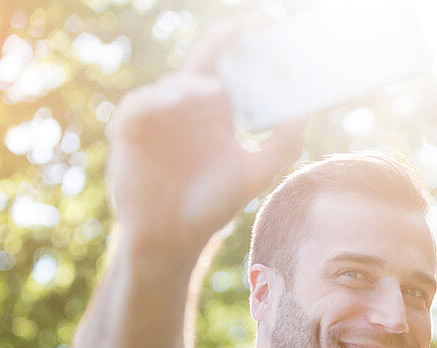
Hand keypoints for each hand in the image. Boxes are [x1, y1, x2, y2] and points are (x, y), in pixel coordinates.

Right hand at [107, 17, 305, 259]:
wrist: (175, 236)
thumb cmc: (214, 204)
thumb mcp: (258, 172)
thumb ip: (284, 142)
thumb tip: (306, 110)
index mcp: (217, 109)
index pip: (230, 62)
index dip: (244, 38)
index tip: (267, 22)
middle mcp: (189, 105)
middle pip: (204, 61)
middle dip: (225, 44)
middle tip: (247, 36)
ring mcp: (159, 116)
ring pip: (175, 84)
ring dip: (195, 85)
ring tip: (215, 93)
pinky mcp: (131, 131)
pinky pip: (139, 106)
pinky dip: (156, 102)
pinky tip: (177, 104)